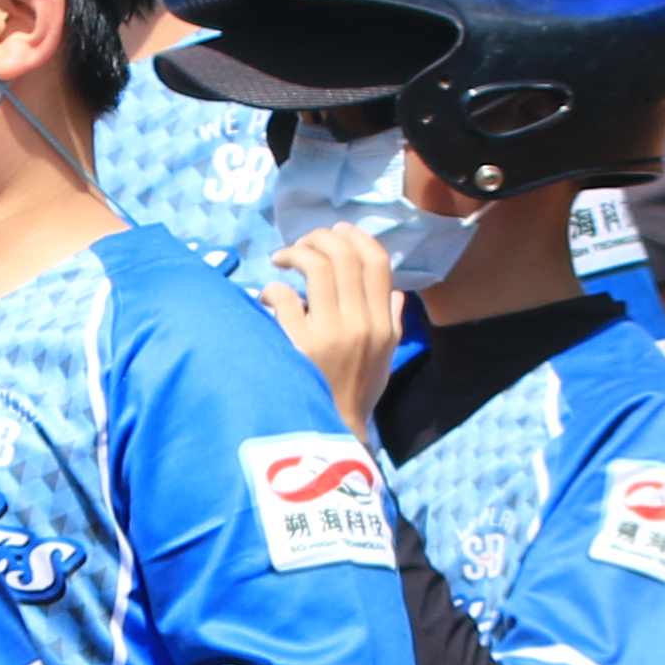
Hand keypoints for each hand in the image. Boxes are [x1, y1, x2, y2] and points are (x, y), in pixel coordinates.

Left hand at [250, 224, 405, 428]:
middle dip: (320, 239)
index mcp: (383, 325)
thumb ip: (393, 324)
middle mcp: (361, 325)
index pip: (378, 263)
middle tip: (302, 244)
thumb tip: (397, 294)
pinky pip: (285, 297)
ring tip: (283, 259)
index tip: (336, 233)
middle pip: (345, 257)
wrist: (332, 431)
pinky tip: (267, 297)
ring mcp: (330, 335)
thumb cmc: (355, 394)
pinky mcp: (298, 346)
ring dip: (296, 253)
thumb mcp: (384, 361)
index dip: (356, 238)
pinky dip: (273, 289)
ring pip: (316, 267)